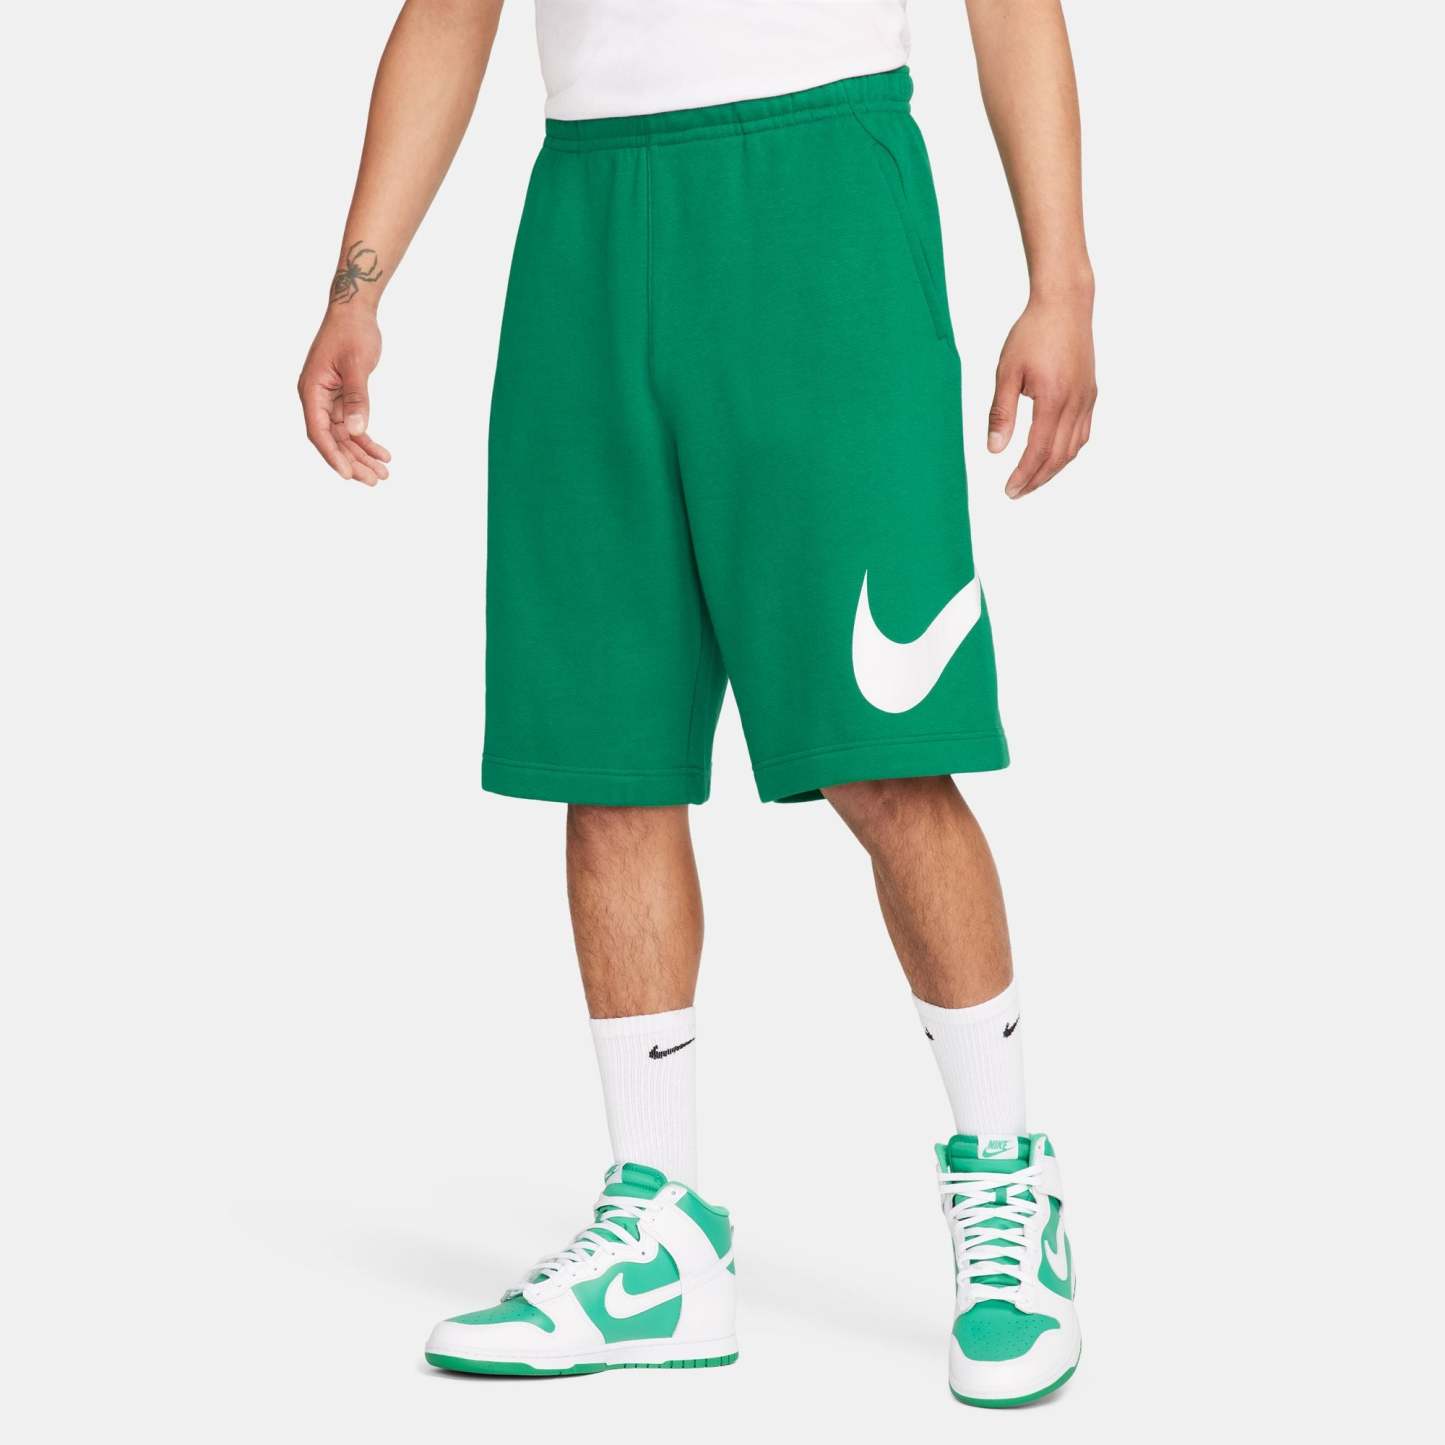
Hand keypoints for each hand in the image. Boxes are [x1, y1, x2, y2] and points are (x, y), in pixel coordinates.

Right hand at [297, 309, 390, 485]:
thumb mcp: (357, 365)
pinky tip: (383, 454)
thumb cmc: (352, 332)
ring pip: (344, 436)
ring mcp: (328, 399)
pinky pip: (353, 425)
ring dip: (362, 455)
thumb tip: (357, 430)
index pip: (318, 431)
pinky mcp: (342, 398)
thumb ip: (357, 398)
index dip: (332, 455)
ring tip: (383, 474)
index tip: (348, 474)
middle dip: (353, 461)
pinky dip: (367, 440)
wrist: (354, 311)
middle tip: (375, 481)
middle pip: (333, 439)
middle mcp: (316, 398)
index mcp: (311, 390)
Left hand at [987, 294, 1096, 498]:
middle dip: (1037, 479)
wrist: (1065, 305)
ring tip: (1032, 480)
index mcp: (1053, 399)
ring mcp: (1087, 399)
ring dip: (1053, 469)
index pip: (1038, 450)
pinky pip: (1082, 433)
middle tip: (1016, 493)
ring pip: (1073, 448)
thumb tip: (994, 449)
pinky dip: (1067, 451)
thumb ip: (1001, 412)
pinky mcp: (1091, 393)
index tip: (1009, 490)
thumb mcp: (1007, 372)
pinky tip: (1053, 455)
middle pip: (1058, 456)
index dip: (1023, 475)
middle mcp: (1075, 403)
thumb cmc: (1032, 333)